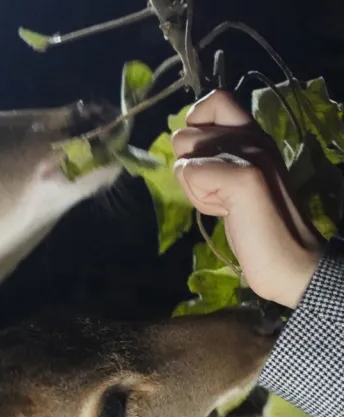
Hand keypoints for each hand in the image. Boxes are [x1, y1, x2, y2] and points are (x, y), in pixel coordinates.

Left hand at [171, 90, 322, 308]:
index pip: (215, 99)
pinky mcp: (244, 176)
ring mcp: (251, 153)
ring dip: (194, 188)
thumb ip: (216, 158)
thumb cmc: (257, 226)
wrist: (290, 260)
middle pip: (185, 134)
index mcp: (254, 135)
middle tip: (220, 194)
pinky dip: (199, 199)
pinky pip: (190, 173)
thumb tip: (182, 141)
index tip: (207, 160)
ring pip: (183, 157)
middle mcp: (254, 136)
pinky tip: (225, 212)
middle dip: (190, 170)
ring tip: (224, 203)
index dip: (196, 125)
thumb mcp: (234, 182)